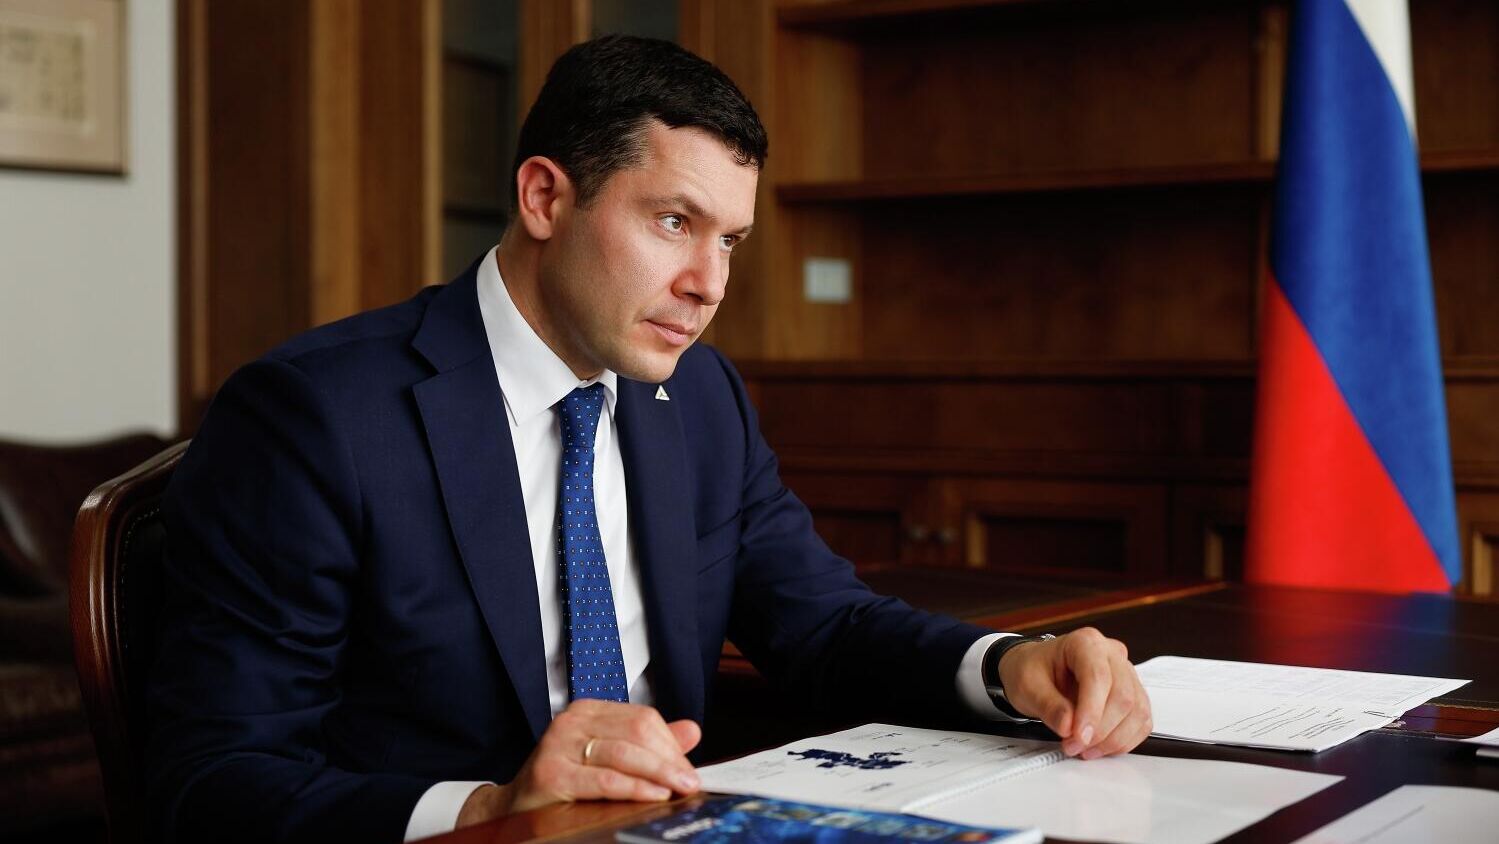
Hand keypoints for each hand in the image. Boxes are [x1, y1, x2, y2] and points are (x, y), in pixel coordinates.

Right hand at [457, 700, 701, 826]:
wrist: (514, 808)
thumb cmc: (562, 783)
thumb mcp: (607, 758)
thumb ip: (648, 745)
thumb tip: (691, 731)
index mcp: (588, 712)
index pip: (642, 718)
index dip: (671, 744)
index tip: (689, 769)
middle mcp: (572, 721)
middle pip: (637, 731)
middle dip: (669, 760)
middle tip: (690, 782)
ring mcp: (559, 744)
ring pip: (624, 753)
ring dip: (659, 773)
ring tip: (679, 789)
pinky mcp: (551, 771)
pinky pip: (605, 779)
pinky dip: (634, 787)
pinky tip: (653, 795)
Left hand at [996, 627, 1150, 759]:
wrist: (1036, 671)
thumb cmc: (1033, 671)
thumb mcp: (1027, 686)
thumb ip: (1048, 706)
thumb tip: (1068, 726)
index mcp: (1084, 642)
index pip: (1098, 676)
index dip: (1091, 711)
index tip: (1078, 736)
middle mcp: (1111, 654)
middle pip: (1123, 696)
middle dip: (1100, 730)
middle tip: (1074, 746)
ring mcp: (1125, 674)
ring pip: (1137, 711)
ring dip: (1113, 739)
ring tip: (1084, 748)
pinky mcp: (1133, 694)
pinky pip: (1141, 722)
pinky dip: (1123, 740)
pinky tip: (1101, 747)